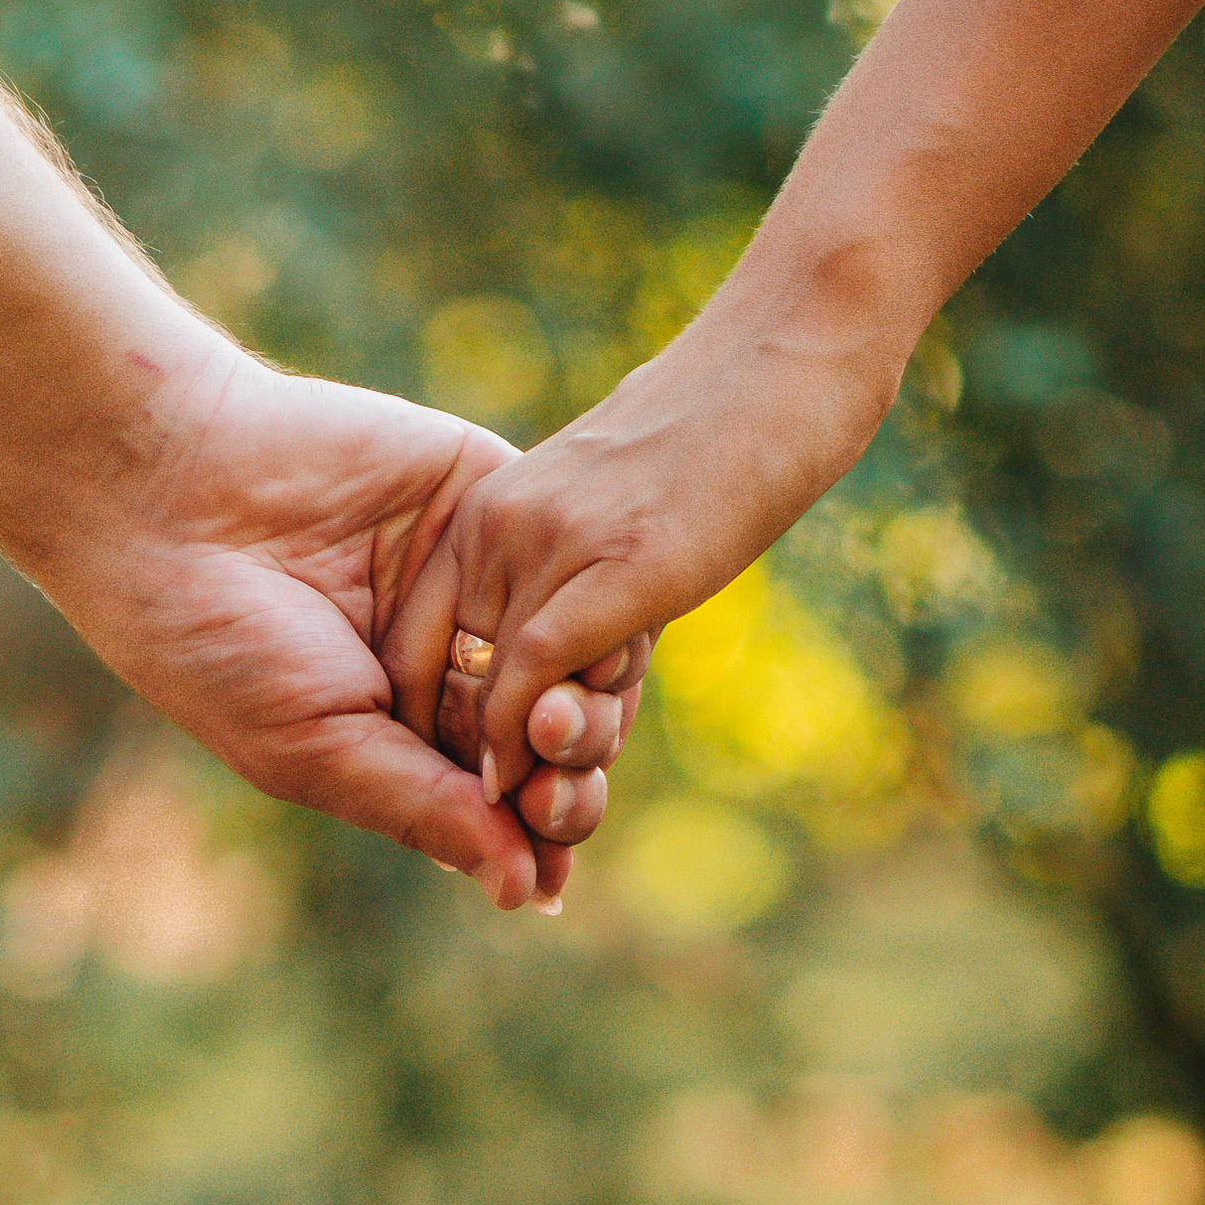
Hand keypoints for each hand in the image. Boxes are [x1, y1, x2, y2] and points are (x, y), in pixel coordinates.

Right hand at [0, 339, 642, 911]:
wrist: (170, 487)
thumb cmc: (216, 641)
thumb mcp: (317, 752)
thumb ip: (426, 813)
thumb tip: (527, 893)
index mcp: (404, 737)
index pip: (503, 802)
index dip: (539, 838)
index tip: (550, 872)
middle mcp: (451, 664)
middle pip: (556, 736)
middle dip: (572, 781)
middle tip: (558, 797)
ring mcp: (477, 582)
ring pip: (577, 653)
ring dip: (591, 702)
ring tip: (564, 728)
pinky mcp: (491, 500)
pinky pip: (570, 561)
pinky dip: (584, 608)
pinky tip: (573, 648)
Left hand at [385, 316, 884, 811]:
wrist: (784, 354)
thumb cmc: (717, 437)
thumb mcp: (613, 512)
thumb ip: (571, 581)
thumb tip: (559, 663)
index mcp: (486, 513)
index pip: (420, 644)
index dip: (434, 736)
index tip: (469, 804)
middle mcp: (498, 525)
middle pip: (444, 680)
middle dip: (463, 778)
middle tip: (495, 849)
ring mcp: (553, 544)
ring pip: (488, 692)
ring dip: (503, 782)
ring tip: (522, 842)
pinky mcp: (616, 564)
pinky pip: (533, 671)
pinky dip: (522, 742)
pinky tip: (525, 794)